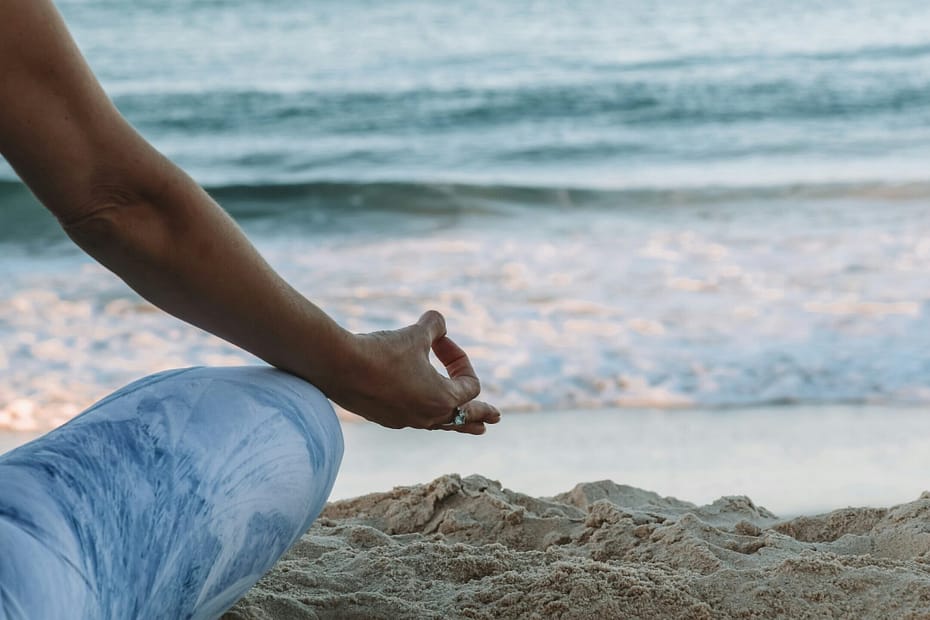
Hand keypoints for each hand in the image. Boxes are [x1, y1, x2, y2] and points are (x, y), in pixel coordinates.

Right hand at [324, 310, 500, 434]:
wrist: (339, 367)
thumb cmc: (382, 351)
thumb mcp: (415, 333)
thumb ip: (435, 326)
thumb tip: (439, 322)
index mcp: (443, 399)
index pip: (469, 384)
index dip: (460, 358)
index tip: (440, 341)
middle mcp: (428, 416)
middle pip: (463, 418)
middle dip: (481, 414)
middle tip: (496, 418)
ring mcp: (406, 421)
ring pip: (440, 424)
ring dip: (457, 421)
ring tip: (474, 428)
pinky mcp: (385, 418)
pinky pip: (414, 419)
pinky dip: (425, 413)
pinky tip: (422, 413)